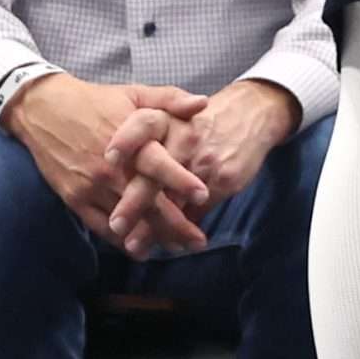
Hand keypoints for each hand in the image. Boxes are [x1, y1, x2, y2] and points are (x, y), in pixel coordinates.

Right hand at [2, 75, 209, 252]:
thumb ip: (170, 99)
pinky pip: (101, 228)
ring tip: (176, 248)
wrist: (43, 110)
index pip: (159, 166)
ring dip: (153, 237)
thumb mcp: (133, 93)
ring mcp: (91, 186)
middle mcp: (111, 169)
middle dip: (176, 226)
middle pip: (147, 203)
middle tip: (198, 241)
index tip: (204, 196)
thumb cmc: (94, 102)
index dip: (182, 182)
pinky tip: (139, 249)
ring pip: (127, 220)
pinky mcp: (75, 199)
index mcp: (129, 142)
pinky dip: (122, 241)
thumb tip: (203, 104)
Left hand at [104, 81, 299, 258]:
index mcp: (165, 119)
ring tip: (135, 245)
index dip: (125, 141)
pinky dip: (181, 228)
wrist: (251, 113)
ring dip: (153, 226)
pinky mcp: (222, 179)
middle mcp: (183, 138)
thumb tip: (120, 177)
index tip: (108, 160)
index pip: (141, 125)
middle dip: (134, 202)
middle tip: (117, 225)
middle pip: (154, 172)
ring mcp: (202, 160)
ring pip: (173, 198)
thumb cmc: (198, 120)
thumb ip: (144, 139)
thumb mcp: (171, 113)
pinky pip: (197, 209)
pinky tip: (169, 242)